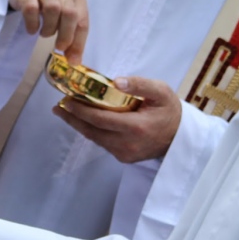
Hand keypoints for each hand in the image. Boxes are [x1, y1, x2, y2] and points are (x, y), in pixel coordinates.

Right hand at [9, 0, 88, 62]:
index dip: (79, 43)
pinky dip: (33, 23)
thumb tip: (74, 59)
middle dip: (66, 36)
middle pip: (70, 14)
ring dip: (49, 28)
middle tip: (59, 47)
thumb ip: (71, 30)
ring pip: (53, 9)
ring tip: (44, 33)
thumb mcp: (64, 7)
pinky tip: (32, 29)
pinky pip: (31, 9)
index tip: (73, 59)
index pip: (82, 21)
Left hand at [52, 76, 180, 163]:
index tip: (67, 100)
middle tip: (58, 107)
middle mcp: (128, 144)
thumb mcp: (161, 91)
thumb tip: (116, 81)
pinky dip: (91, 131)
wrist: (180, 137)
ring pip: (95, 138)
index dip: (82, 110)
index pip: (102, 119)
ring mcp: (125, 153)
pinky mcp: (124, 158)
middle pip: (93, 131)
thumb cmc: (170, 110)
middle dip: (73, 118)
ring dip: (79, 125)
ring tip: (65, 112)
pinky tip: (84, 120)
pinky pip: (102, 143)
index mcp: (137, 127)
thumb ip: (140, 85)